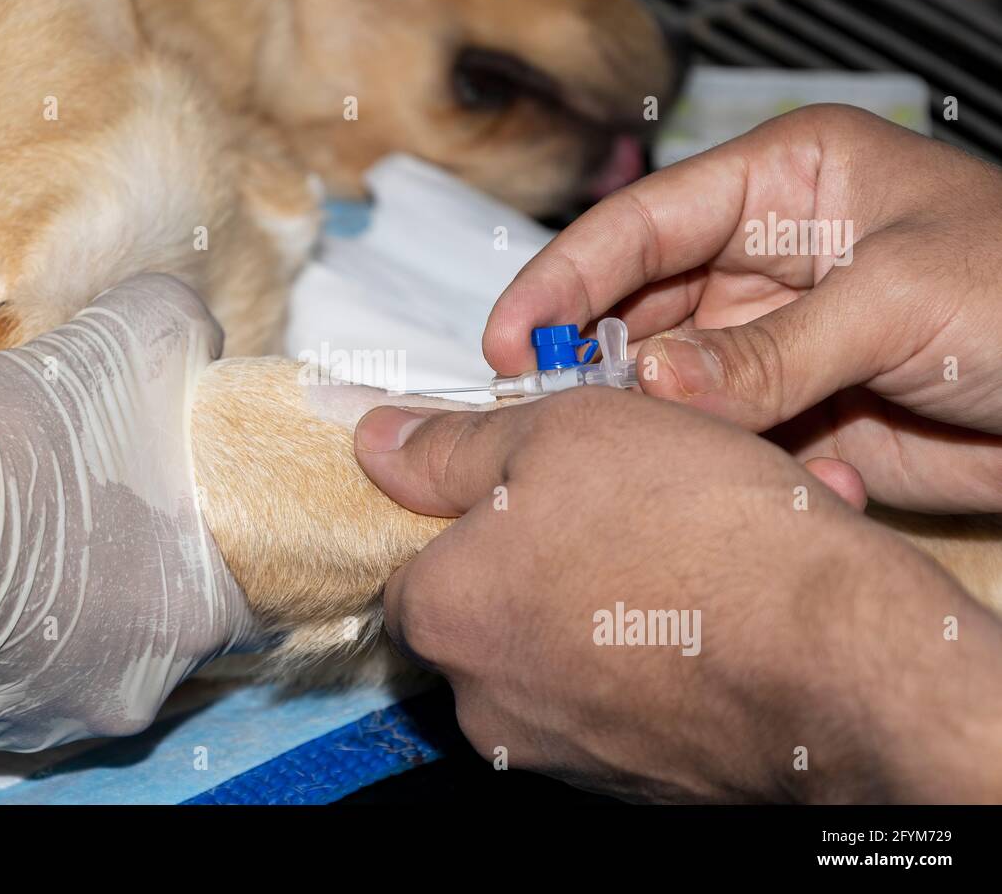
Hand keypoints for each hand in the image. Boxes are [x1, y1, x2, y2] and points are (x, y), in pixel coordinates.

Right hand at [0, 274, 256, 750]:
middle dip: (135, 552)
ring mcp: (56, 717)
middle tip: (94, 493)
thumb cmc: (15, 447)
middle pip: (161, 610)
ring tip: (30, 524)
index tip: (176, 482)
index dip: (214, 518)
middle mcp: (141, 689)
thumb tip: (198, 340)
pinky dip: (8, 621)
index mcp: (197, 617)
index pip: (244, 575)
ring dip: (68, 591)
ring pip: (84, 641)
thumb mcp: (126, 340)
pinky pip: (15, 666)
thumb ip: (187, 333)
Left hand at [355, 390, 1001, 801]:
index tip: (542, 484)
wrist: (838, 656)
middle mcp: (487, 702)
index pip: (418, 562)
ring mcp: (565, 752)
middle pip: (496, 606)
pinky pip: (636, 690)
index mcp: (444, 615)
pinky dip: (668, 643)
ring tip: (703, 537)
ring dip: (624, 589)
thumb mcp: (559, 431)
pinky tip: (731, 596)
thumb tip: (376, 443)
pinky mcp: (640, 781)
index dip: (477, 511)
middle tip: (633, 499)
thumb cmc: (692, 527)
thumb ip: (453, 444)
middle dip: (555, 551)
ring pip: (575, 643)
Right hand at [484, 105, 1001, 511]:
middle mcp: (767, 259)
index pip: (645, 224)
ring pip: (674, 383)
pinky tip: (768, 475)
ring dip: (657, 423)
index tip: (510, 339)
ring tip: (642, 459)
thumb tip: (646, 384)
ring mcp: (777, 340)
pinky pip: (725, 440)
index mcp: (786, 184)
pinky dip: (725, 465)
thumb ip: (765, 351)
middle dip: (595, 360)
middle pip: (641, 307)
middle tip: (546, 414)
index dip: (567, 278)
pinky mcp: (796, 411)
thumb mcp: (896, 300)